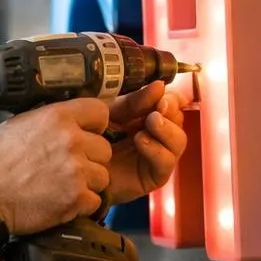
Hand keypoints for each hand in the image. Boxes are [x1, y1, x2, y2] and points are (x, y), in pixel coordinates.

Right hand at [0, 99, 112, 235]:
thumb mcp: (17, 124)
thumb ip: (48, 119)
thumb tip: (66, 119)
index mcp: (57, 117)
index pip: (100, 112)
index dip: (95, 126)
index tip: (87, 135)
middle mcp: (71, 141)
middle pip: (104, 149)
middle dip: (90, 159)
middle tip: (68, 168)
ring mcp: (76, 171)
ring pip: (102, 176)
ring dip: (87, 184)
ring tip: (62, 186)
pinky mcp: (76, 198)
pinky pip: (95, 200)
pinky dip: (81, 205)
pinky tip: (61, 201)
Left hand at [102, 82, 188, 202]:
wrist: (81, 167)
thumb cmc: (94, 139)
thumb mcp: (111, 113)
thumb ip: (134, 101)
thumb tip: (160, 85)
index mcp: (150, 116)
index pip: (174, 104)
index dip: (173, 98)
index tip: (163, 94)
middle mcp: (159, 135)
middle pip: (179, 120)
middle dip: (170, 111)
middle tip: (159, 106)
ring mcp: (159, 156)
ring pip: (179, 141)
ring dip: (167, 129)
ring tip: (151, 122)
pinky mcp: (155, 176)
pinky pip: (166, 162)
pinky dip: (157, 149)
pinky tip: (141, 140)